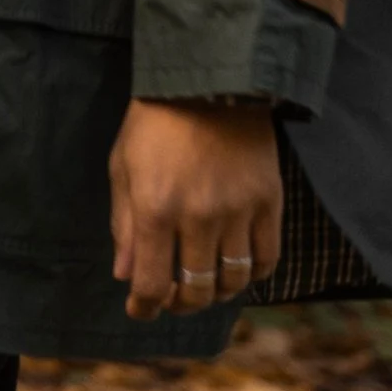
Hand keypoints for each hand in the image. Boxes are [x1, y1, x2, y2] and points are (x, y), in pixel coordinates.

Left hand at [109, 99, 281, 320]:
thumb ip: (124, 225)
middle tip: (174, 298)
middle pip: (195, 291)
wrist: (210, 79)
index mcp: (155, 208)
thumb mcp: (123, 167)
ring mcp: (238, 211)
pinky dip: (252, 273)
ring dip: (216, 293)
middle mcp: (199, 217)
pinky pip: (266, 258)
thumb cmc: (155, 123)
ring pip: (232, 281)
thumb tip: (126, 275)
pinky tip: (237, 268)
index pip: (152, 284)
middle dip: (180, 304)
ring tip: (205, 284)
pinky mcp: (269, 201)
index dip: (145, 307)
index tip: (141, 311)